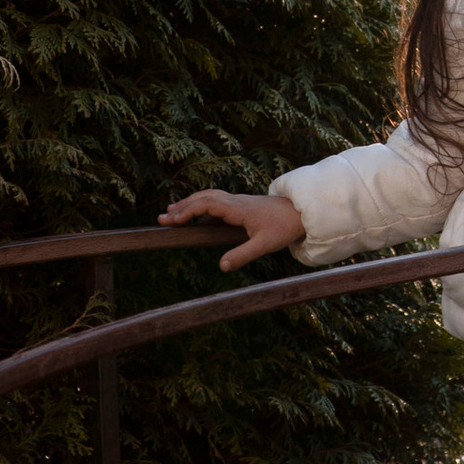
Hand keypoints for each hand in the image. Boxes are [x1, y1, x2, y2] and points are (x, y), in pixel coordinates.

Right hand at [162, 188, 306, 272]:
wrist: (301, 212)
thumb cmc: (284, 227)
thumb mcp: (264, 244)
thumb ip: (242, 255)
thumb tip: (221, 266)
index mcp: (237, 209)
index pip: (206, 205)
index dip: (187, 211)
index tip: (171, 220)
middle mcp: (234, 201)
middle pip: (202, 198)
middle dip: (181, 207)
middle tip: (162, 218)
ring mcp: (237, 202)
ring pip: (208, 197)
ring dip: (189, 203)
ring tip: (171, 212)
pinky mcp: (240, 205)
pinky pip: (215, 200)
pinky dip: (201, 204)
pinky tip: (196, 215)